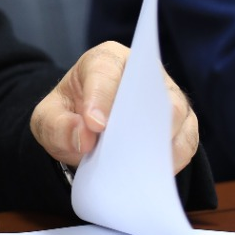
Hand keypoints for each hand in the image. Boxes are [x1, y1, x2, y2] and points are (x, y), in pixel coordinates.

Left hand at [30, 40, 198, 172]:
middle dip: (137, 119)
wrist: (88, 132)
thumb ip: (56, 125)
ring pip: (175, 113)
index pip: (106, 71)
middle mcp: (143, 72)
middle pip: (150, 89)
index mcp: (105, 60)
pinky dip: (173, 159)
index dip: (101, 97)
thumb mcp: (48, 119)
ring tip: (137, 166)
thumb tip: (83, 137)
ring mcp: (167, 97)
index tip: (95, 124)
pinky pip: (187, 141)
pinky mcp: (183, 124)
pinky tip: (154, 173)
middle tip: (121, 149)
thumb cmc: (70, 115)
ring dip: (158, 142)